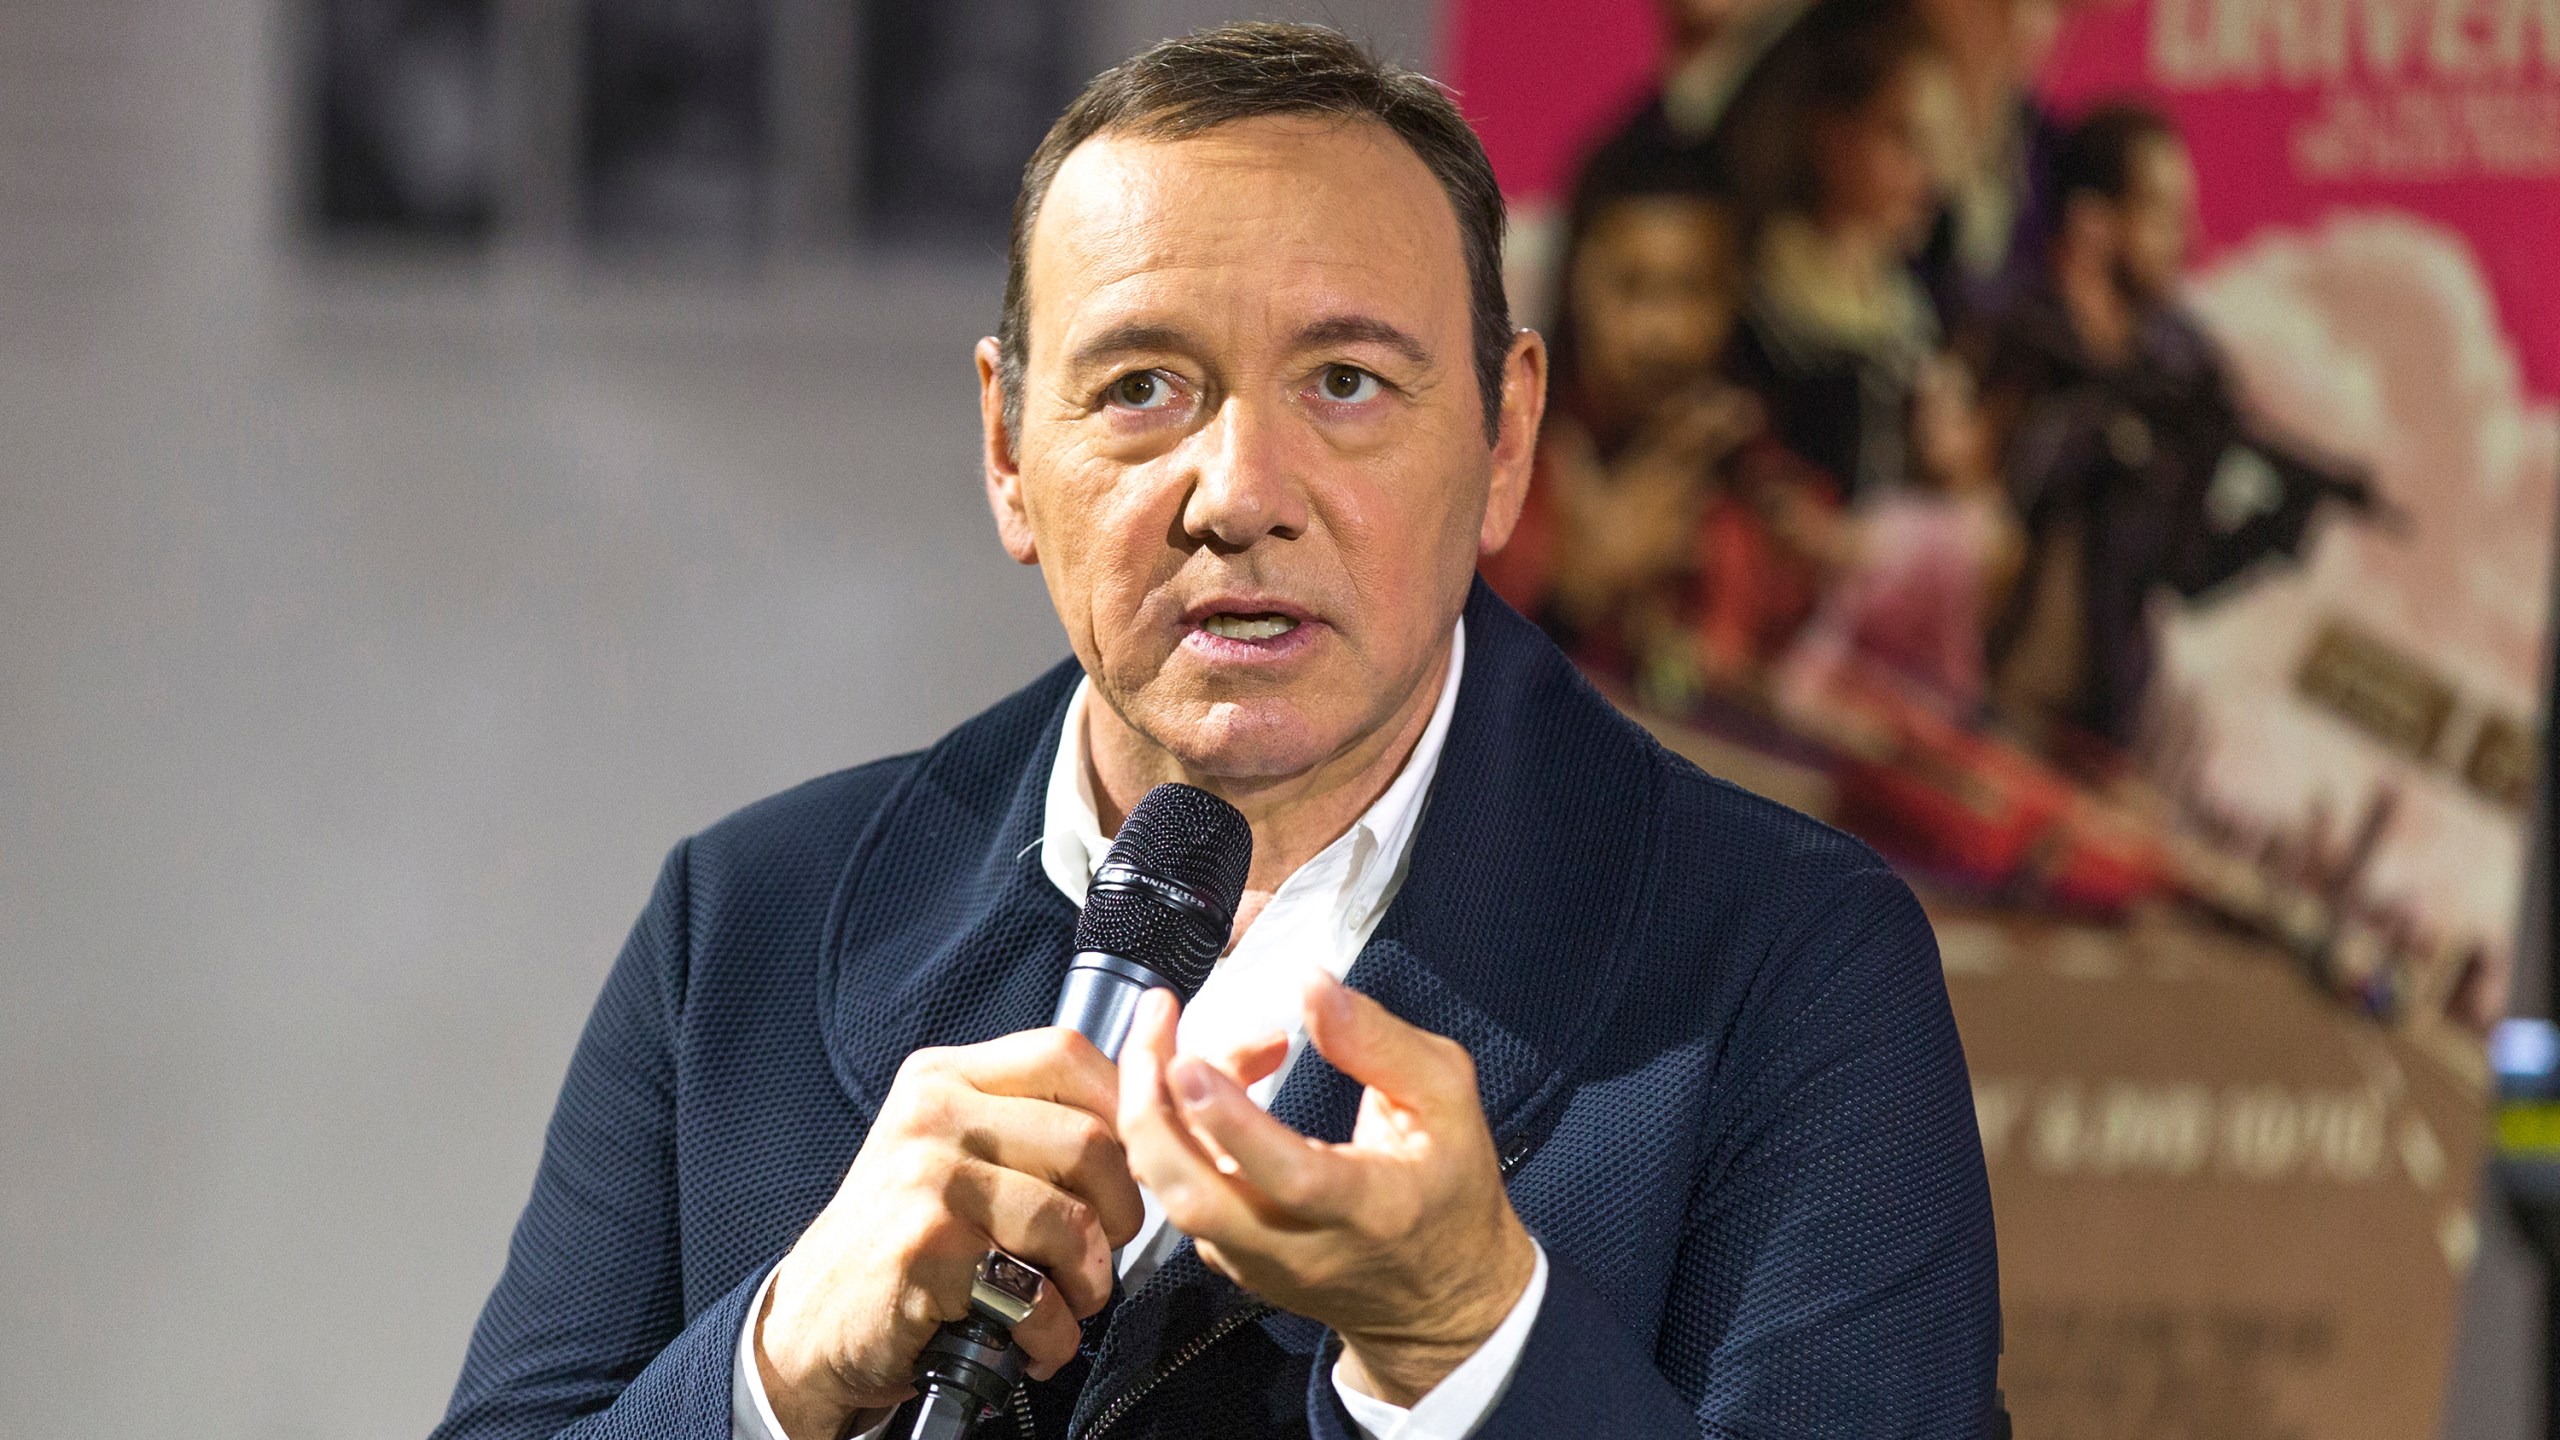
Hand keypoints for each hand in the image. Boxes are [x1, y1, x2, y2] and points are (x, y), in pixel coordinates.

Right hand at [756, 1030, 1145, 1439]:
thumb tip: (1142, 1119)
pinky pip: (1037, 1292)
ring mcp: (926, 1179)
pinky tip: (1031, 1341)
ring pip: (1073, 1220)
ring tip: (1066, 1303)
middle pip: (1091, 1141)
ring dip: (1091, 1282)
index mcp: (945, 1077)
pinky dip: (1053, 1332)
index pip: (1068, 1054)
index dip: (1124, 1112)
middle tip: (1097, 1255)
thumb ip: (1026, 1122)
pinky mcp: (926, 1249)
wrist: (814, 1319)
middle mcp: (932, 1114)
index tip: (1127, 1170)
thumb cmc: (904, 1237)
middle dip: (1120, 1214)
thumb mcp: (950, 1150)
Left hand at [1116, 975, 1537, 1407]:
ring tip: (1183, 1040)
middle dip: (1150, 1108)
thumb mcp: (1446, 1097)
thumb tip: (1310, 984)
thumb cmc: (1450, 1186)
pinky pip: (1180, 1196)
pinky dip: (1172, 1134)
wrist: (1444, 1299)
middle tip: (1153, 1021)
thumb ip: (1378, 1040)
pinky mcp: (1234, 1265)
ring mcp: (1258, 1264)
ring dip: (1159, 1108)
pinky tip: (1205, 1085)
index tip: (1189, 1060)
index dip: (1230, 1120)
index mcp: (1369, 1206)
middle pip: (1196, 1197)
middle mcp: (1302, 1248)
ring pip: (1174, 1194)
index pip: (1287, 1174)